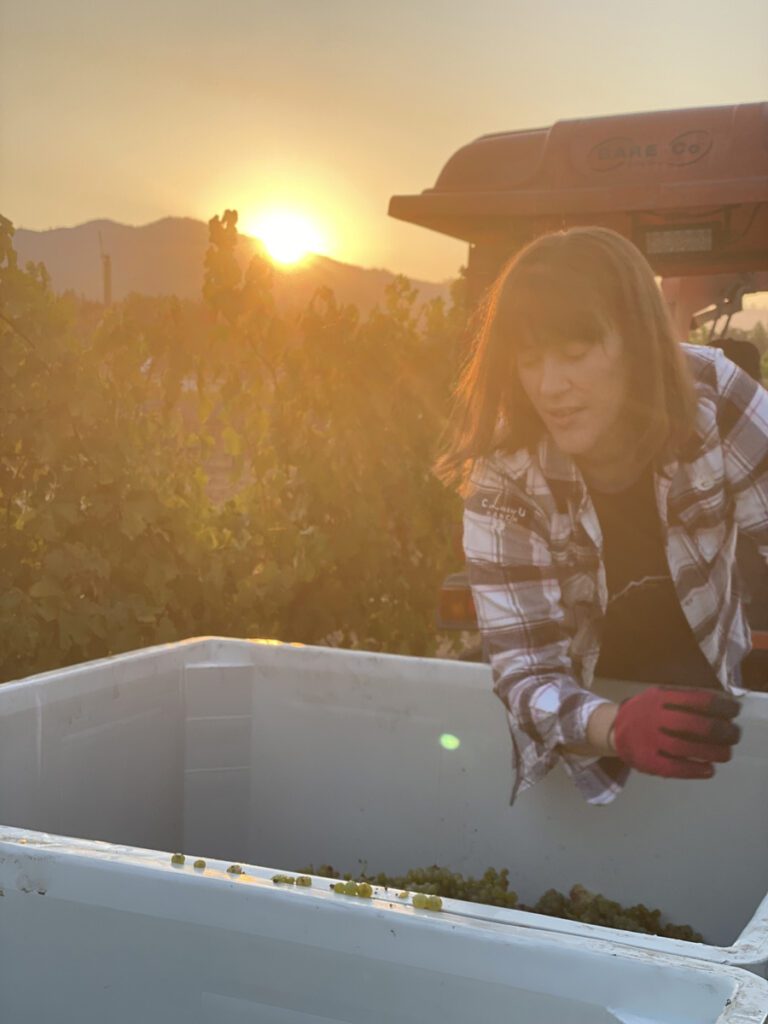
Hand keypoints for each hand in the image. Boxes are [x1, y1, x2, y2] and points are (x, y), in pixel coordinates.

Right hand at [612, 687, 740, 778]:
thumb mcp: (660, 696)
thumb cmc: (646, 711)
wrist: (613, 729)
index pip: (696, 700)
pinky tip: (709, 770)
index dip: (721, 706)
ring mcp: (649, 740)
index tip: (735, 711)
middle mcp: (654, 717)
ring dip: (711, 752)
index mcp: (660, 698)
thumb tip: (723, 705)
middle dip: (720, 731)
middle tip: (734, 735)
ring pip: (685, 748)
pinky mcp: (647, 761)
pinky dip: (694, 770)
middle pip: (693, 725)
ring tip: (726, 754)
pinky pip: (674, 768)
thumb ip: (684, 698)